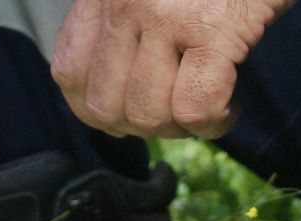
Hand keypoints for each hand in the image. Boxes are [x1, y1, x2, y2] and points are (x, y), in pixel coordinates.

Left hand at [51, 0, 293, 140]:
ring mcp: (163, 15)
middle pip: (105, 107)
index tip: (133, 110)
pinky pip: (196, 108)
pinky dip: (215, 122)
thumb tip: (112, 103)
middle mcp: (123, 2)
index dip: (100, 108)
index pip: (69, 74)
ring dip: (181, 128)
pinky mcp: (212, 29)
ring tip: (207, 107)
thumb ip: (122, 24)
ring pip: (147, 114)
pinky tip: (230, 109)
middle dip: (143, 126)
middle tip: (177, 111)